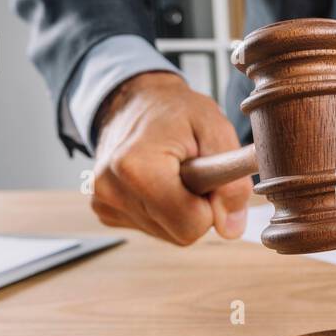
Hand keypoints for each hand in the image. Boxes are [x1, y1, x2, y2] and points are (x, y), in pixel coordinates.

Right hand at [91, 72, 251, 244]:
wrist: (136, 101)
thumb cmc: (176, 111)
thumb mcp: (216, 130)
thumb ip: (231, 182)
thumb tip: (231, 229)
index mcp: (135, 167)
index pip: (190, 225)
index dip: (211, 204)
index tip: (207, 175)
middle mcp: (110, 189)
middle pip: (180, 233)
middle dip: (197, 208)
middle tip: (193, 171)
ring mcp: (103, 201)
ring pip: (168, 234)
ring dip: (181, 208)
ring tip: (174, 172)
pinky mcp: (104, 209)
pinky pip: (152, 228)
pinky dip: (164, 210)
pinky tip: (158, 182)